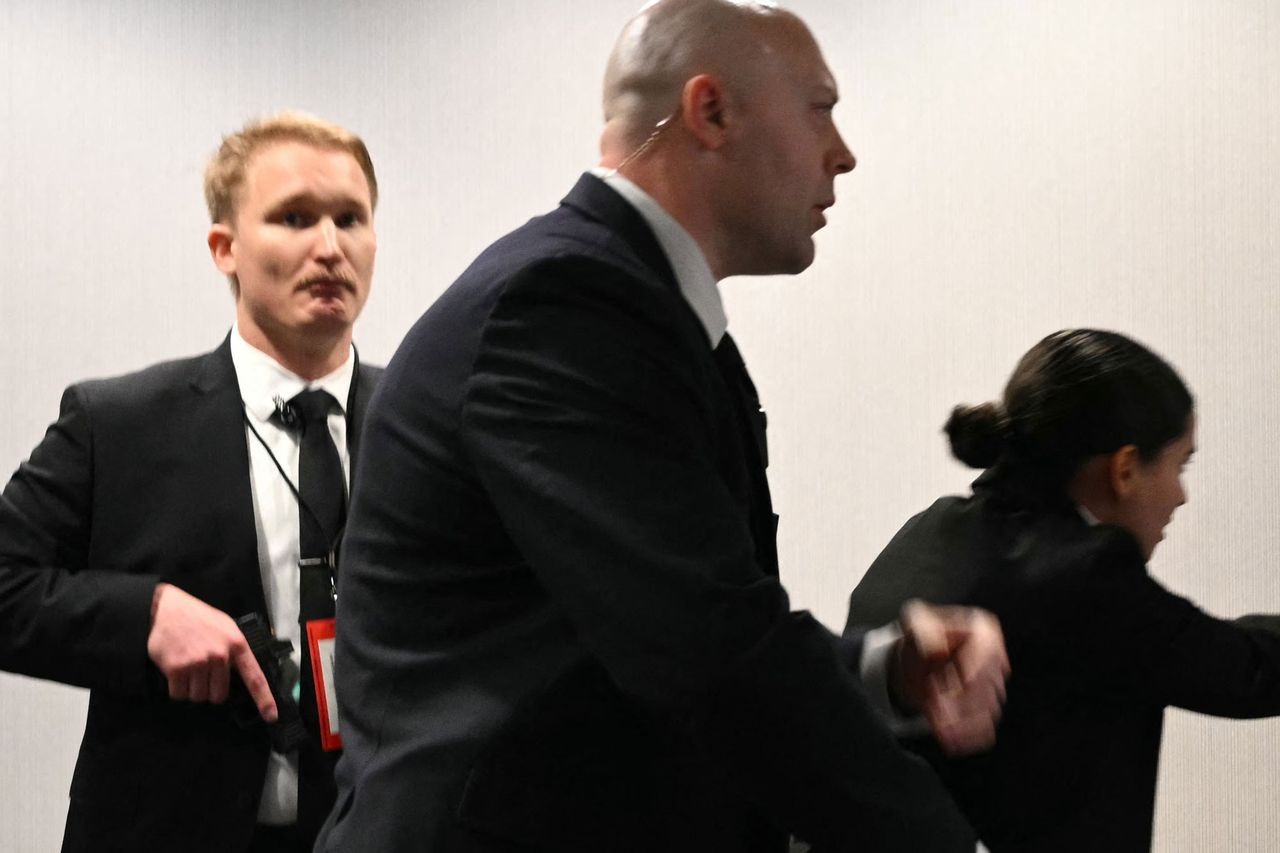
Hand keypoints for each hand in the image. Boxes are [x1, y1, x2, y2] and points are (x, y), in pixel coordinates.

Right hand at [146, 583, 277, 722]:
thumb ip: (235, 650)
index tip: (271, 716)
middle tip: (202, 672)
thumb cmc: (198, 618)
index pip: (255, 678)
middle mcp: (220, 656)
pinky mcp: (177, 669)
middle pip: (219, 695)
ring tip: (188, 667)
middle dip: (210, 689)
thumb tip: (242, 675)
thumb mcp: (226, 627)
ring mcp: (198, 663)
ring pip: (198, 697)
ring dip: (192, 688)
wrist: (165, 609)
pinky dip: (176, 688)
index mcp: (237, 645)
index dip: (264, 699)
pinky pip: (179, 695)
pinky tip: (175, 670)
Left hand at [890, 599, 1008, 755]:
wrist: (916, 659)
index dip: (975, 671)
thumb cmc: (920, 634)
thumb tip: (937, 648)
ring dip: (960, 722)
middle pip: (985, 688)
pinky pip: (985, 730)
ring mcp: (993, 688)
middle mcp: (995, 660)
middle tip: (936, 709)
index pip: (987, 656)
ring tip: (937, 725)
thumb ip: (924, 628)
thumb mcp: (915, 622)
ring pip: (984, 712)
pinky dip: (968, 737)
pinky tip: (950, 741)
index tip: (961, 683)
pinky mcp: (985, 710)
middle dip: (960, 701)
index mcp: (984, 632)